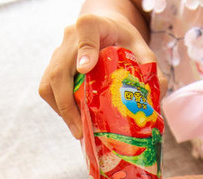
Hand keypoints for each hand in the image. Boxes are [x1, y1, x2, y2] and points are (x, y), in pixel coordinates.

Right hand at [38, 13, 158, 138]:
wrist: (106, 30)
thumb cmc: (122, 39)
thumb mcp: (139, 46)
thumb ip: (148, 66)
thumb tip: (153, 97)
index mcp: (93, 25)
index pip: (86, 30)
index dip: (84, 50)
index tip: (85, 69)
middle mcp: (70, 37)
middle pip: (59, 70)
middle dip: (67, 103)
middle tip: (80, 128)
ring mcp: (58, 53)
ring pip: (49, 84)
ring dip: (62, 110)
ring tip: (78, 129)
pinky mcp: (53, 67)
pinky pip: (49, 91)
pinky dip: (60, 108)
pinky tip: (75, 120)